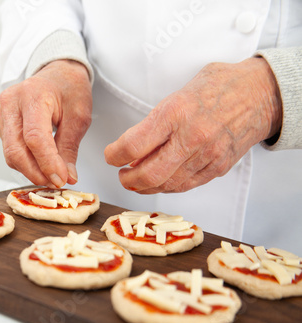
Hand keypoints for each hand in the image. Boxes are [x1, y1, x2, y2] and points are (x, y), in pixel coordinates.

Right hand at [0, 60, 91, 187]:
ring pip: (10, 153)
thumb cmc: (69, 88)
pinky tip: (41, 163)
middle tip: (56, 182)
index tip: (61, 179)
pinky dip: (25, 162)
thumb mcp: (78, 116)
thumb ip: (70, 148)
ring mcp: (2, 113)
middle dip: (36, 172)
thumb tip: (68, 177)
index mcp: (33, 95)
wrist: (57, 73)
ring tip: (51, 174)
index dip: (47, 163)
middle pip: (16, 150)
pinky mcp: (0, 123)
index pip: (34, 137)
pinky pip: (9, 150)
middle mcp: (11, 103)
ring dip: (31, 170)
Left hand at [104, 57, 281, 193]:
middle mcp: (191, 137)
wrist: (262, 93)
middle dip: (127, 178)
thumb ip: (156, 120)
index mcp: (176, 112)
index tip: (110, 155)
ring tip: (137, 179)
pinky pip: (186, 186)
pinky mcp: (218, 168)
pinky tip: (160, 181)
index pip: (133, 145)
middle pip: (148, 174)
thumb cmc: (220, 86)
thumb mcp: (179, 92)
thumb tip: (133, 144)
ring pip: (167, 184)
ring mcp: (207, 156)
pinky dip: (167, 186)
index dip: (114, 155)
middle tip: (121, 174)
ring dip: (145, 186)